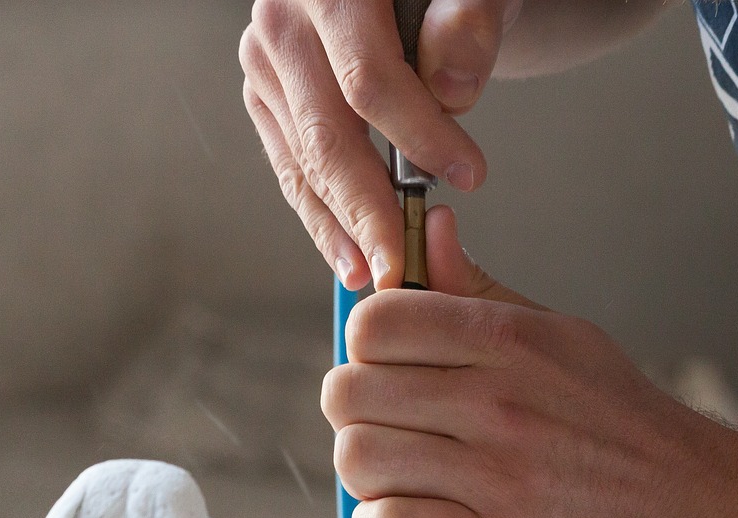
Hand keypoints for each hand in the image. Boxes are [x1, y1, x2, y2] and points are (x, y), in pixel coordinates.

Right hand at [239, 0, 520, 290]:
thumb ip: (470, 22)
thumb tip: (450, 87)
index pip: (368, 79)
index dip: (419, 136)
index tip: (468, 177)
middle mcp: (282, 22)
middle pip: (326, 133)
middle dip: (369, 208)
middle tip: (403, 262)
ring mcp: (267, 63)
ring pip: (304, 162)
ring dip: (342, 227)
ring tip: (376, 272)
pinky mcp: (268, 99)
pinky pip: (294, 170)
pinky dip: (324, 218)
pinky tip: (349, 256)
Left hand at [322, 206, 737, 517]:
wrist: (704, 512)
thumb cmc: (629, 424)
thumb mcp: (564, 337)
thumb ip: (479, 290)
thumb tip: (428, 229)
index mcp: (510, 341)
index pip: (373, 323)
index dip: (368, 348)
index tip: (392, 370)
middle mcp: (498, 402)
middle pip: (348, 393)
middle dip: (360, 412)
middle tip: (395, 429)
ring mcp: (496, 477)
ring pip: (358, 460)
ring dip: (370, 474)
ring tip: (407, 477)